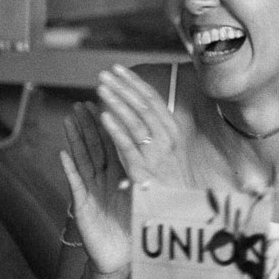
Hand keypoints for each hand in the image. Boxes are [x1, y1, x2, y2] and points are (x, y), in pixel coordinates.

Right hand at [61, 102, 131, 275]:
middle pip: (95, 146)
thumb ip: (145, 176)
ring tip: (68, 118)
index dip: (112, 124)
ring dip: (75, 139)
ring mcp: (91, 191)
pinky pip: (76, 185)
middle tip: (82, 102)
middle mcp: (103, 179)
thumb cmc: (130, 224)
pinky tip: (63, 155)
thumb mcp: (142, 196)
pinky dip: (70, 170)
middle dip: (89, 124)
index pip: (115, 144)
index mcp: (119, 174)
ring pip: (83, 160)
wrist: (119, 256)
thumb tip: (162, 153)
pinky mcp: (82, 206)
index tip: (109, 102)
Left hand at [95, 65, 196, 189]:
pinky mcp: (143, 169)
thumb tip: (137, 107)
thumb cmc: (170, 178)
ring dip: (118, 102)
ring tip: (101, 88)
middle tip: (104, 73)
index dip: (134, 83)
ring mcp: (156, 154)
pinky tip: (103, 116)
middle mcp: (167, 139)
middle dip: (123, 87)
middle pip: (144, 106)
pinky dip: (116, 129)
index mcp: (172, 131)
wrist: (178, 210)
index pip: (153, 100)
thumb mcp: (167, 149)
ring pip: (136, 121)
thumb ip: (154, 130)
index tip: (118, 69)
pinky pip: (128, 145)